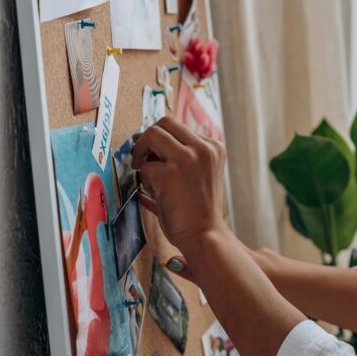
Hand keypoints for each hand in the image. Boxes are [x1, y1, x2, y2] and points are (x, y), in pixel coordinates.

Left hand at [131, 116, 226, 252]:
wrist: (204, 234)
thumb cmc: (198, 209)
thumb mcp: (199, 173)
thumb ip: (182, 156)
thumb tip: (147, 142)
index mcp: (214, 146)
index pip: (179, 128)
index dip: (162, 141)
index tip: (155, 157)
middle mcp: (205, 147)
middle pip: (164, 122)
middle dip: (148, 139)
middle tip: (142, 160)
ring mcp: (189, 158)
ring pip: (152, 135)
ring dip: (144, 156)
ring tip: (152, 180)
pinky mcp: (170, 172)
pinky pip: (145, 166)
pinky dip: (146, 180)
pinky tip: (158, 194)